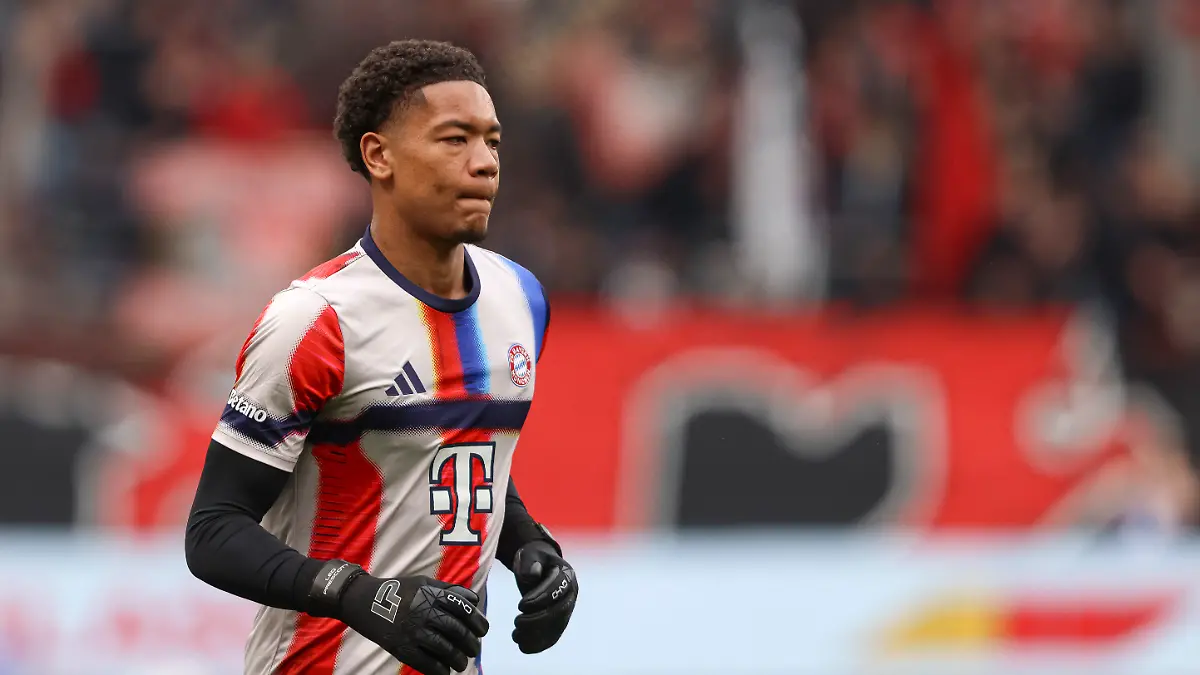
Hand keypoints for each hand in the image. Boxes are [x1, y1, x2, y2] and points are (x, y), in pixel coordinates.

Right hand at [339, 574, 488, 674]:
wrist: (364, 601)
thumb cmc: (398, 590)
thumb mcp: (423, 582)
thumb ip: (448, 590)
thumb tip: (474, 601)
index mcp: (432, 594)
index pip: (463, 609)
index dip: (477, 622)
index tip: (482, 631)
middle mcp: (425, 612)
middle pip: (457, 631)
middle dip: (471, 644)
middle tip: (474, 649)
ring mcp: (413, 631)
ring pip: (445, 649)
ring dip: (459, 659)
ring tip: (462, 663)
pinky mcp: (402, 648)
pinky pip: (427, 663)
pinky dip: (440, 670)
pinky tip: (446, 671)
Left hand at [511, 541, 577, 653]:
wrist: (537, 566)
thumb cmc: (531, 559)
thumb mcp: (528, 555)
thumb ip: (529, 563)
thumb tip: (532, 574)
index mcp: (566, 574)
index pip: (557, 589)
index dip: (540, 599)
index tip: (520, 605)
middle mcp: (571, 593)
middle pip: (559, 611)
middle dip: (537, 620)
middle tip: (516, 622)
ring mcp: (567, 608)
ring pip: (556, 627)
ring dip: (536, 635)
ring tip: (515, 636)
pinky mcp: (560, 621)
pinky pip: (553, 636)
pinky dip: (539, 644)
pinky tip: (522, 646)